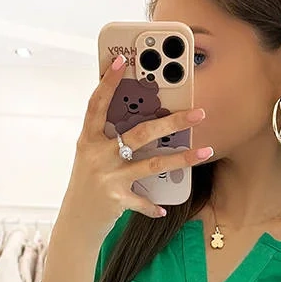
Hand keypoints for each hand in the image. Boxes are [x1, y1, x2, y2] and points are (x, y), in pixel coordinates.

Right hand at [61, 53, 212, 233]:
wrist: (76, 220)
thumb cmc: (88, 181)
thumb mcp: (92, 154)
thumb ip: (109, 136)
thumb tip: (139, 113)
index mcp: (88, 139)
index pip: (97, 105)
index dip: (108, 83)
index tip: (123, 62)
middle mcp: (97, 155)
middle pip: (139, 133)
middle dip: (171, 121)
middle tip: (197, 113)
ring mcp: (108, 177)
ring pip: (152, 164)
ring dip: (181, 159)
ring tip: (204, 152)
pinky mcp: (117, 199)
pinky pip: (142, 200)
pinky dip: (153, 205)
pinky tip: (164, 209)